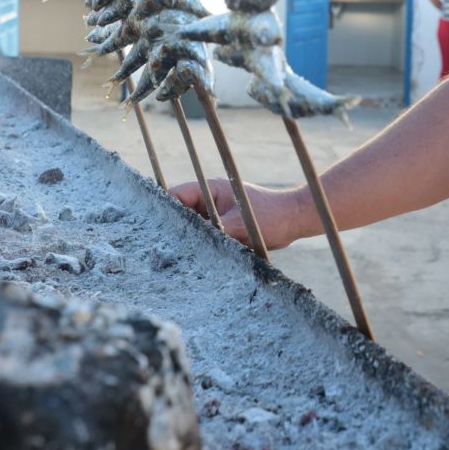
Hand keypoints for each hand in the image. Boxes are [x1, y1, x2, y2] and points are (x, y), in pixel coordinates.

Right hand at [171, 179, 311, 251]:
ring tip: (178, 256)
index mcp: (210, 189)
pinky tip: (196, 260)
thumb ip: (215, 232)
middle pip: (182, 213)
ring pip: (193, 228)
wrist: (293, 222)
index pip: (177, 194)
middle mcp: (210, 201)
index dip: (164, 208)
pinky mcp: (224, 229)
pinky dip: (202, 246)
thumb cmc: (270, 215)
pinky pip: (207, 237)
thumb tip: (195, 246)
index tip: (155, 226)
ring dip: (189, 239)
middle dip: (175, 228)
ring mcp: (217, 215)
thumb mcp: (239, 224)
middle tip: (164, 247)